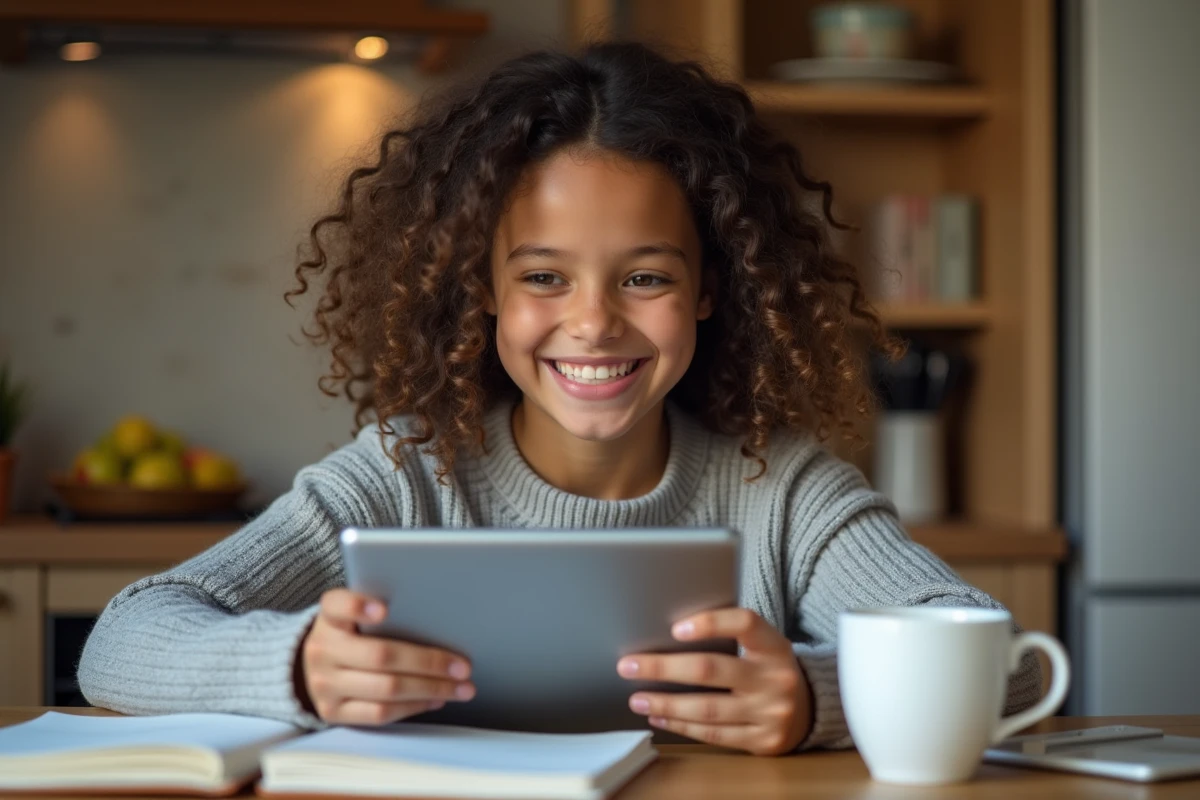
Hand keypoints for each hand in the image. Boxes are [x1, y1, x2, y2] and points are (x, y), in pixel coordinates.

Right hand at [296, 588, 475, 724]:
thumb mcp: (354, 616)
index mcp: (329, 618)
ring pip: (386, 689)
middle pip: (381, 655)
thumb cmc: (350, 635)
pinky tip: (435, 699)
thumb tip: (439, 621)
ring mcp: (325, 684)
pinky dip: (413, 706)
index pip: (336, 605)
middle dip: (428, 662)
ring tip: (459, 687)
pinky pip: (380, 713)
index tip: (384, 610)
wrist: (313, 667)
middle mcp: (323, 650)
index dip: (358, 606)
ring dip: (431, 689)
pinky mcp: (332, 712)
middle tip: (462, 666)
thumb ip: (382, 612)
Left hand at [617, 608, 811, 755]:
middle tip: (629, 665)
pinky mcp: (762, 740)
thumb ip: (729, 637)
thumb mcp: (762, 646)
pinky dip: (681, 725)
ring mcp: (770, 713)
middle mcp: (775, 679)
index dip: (710, 623)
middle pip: (711, 670)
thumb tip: (668, 633)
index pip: (745, 624)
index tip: (675, 628)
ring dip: (665, 703)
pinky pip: (713, 734)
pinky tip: (660, 716)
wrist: (810, 710)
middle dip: (664, 668)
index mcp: (775, 646)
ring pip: (707, 709)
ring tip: (637, 698)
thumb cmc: (770, 669)